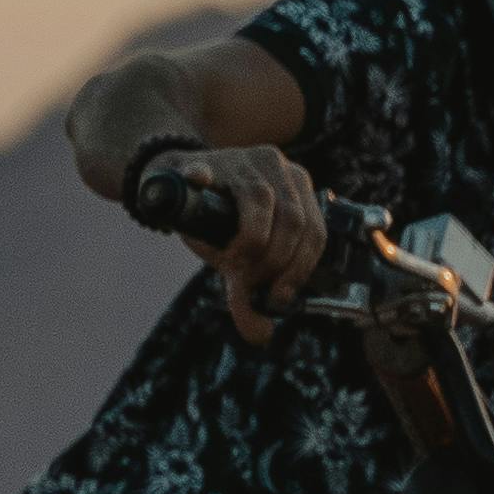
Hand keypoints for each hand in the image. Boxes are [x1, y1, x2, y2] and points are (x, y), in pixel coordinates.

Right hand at [142, 143, 324, 336]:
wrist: (177, 191)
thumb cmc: (217, 225)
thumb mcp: (239, 261)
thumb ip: (250, 293)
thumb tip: (262, 335)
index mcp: (298, 190)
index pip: (316, 232)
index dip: (299, 268)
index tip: (277, 294)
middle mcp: (279, 168)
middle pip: (294, 220)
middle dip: (274, 260)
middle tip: (250, 279)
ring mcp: (244, 158)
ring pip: (263, 199)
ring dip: (250, 241)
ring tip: (234, 261)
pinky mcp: (205, 159)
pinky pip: (205, 170)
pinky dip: (201, 180)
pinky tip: (198, 184)